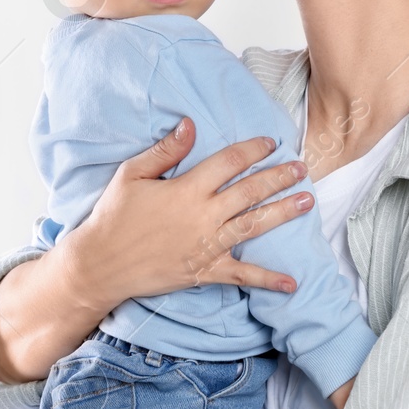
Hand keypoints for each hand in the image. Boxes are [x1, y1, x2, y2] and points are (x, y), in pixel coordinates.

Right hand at [63, 117, 314, 311]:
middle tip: (301, 168)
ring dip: (283, 213)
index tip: (270, 143)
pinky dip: (267, 280)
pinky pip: (241, 276)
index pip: (229, 162)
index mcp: (187, 189)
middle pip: (250, 191)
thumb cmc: (113, 216)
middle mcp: (203, 216)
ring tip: (307, 202)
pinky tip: (291, 283)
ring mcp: (207, 245)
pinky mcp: (204, 271)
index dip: (252, 150)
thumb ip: (165, 151)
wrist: (101, 264)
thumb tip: (190, 125)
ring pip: (254, 226)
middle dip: (279, 177)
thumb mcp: (132, 175)